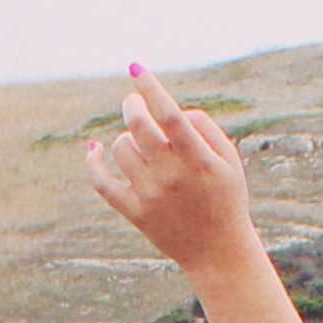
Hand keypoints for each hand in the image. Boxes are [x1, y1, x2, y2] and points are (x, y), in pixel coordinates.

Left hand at [85, 66, 261, 282]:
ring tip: (141, 146)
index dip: (150, 87)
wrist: (219, 253)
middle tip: (134, 102)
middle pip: (137, 123)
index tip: (136, 69)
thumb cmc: (226, 198)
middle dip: (132, 104)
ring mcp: (150, 195)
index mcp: (196, 158)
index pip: (168, 113)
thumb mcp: (229, 159)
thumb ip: (203, 126)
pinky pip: (102, 183)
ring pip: (121, 147)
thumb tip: (169, 107)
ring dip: (128, 138)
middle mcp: (170, 175)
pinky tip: (94, 150)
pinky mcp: (135, 212)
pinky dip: (94, 163)